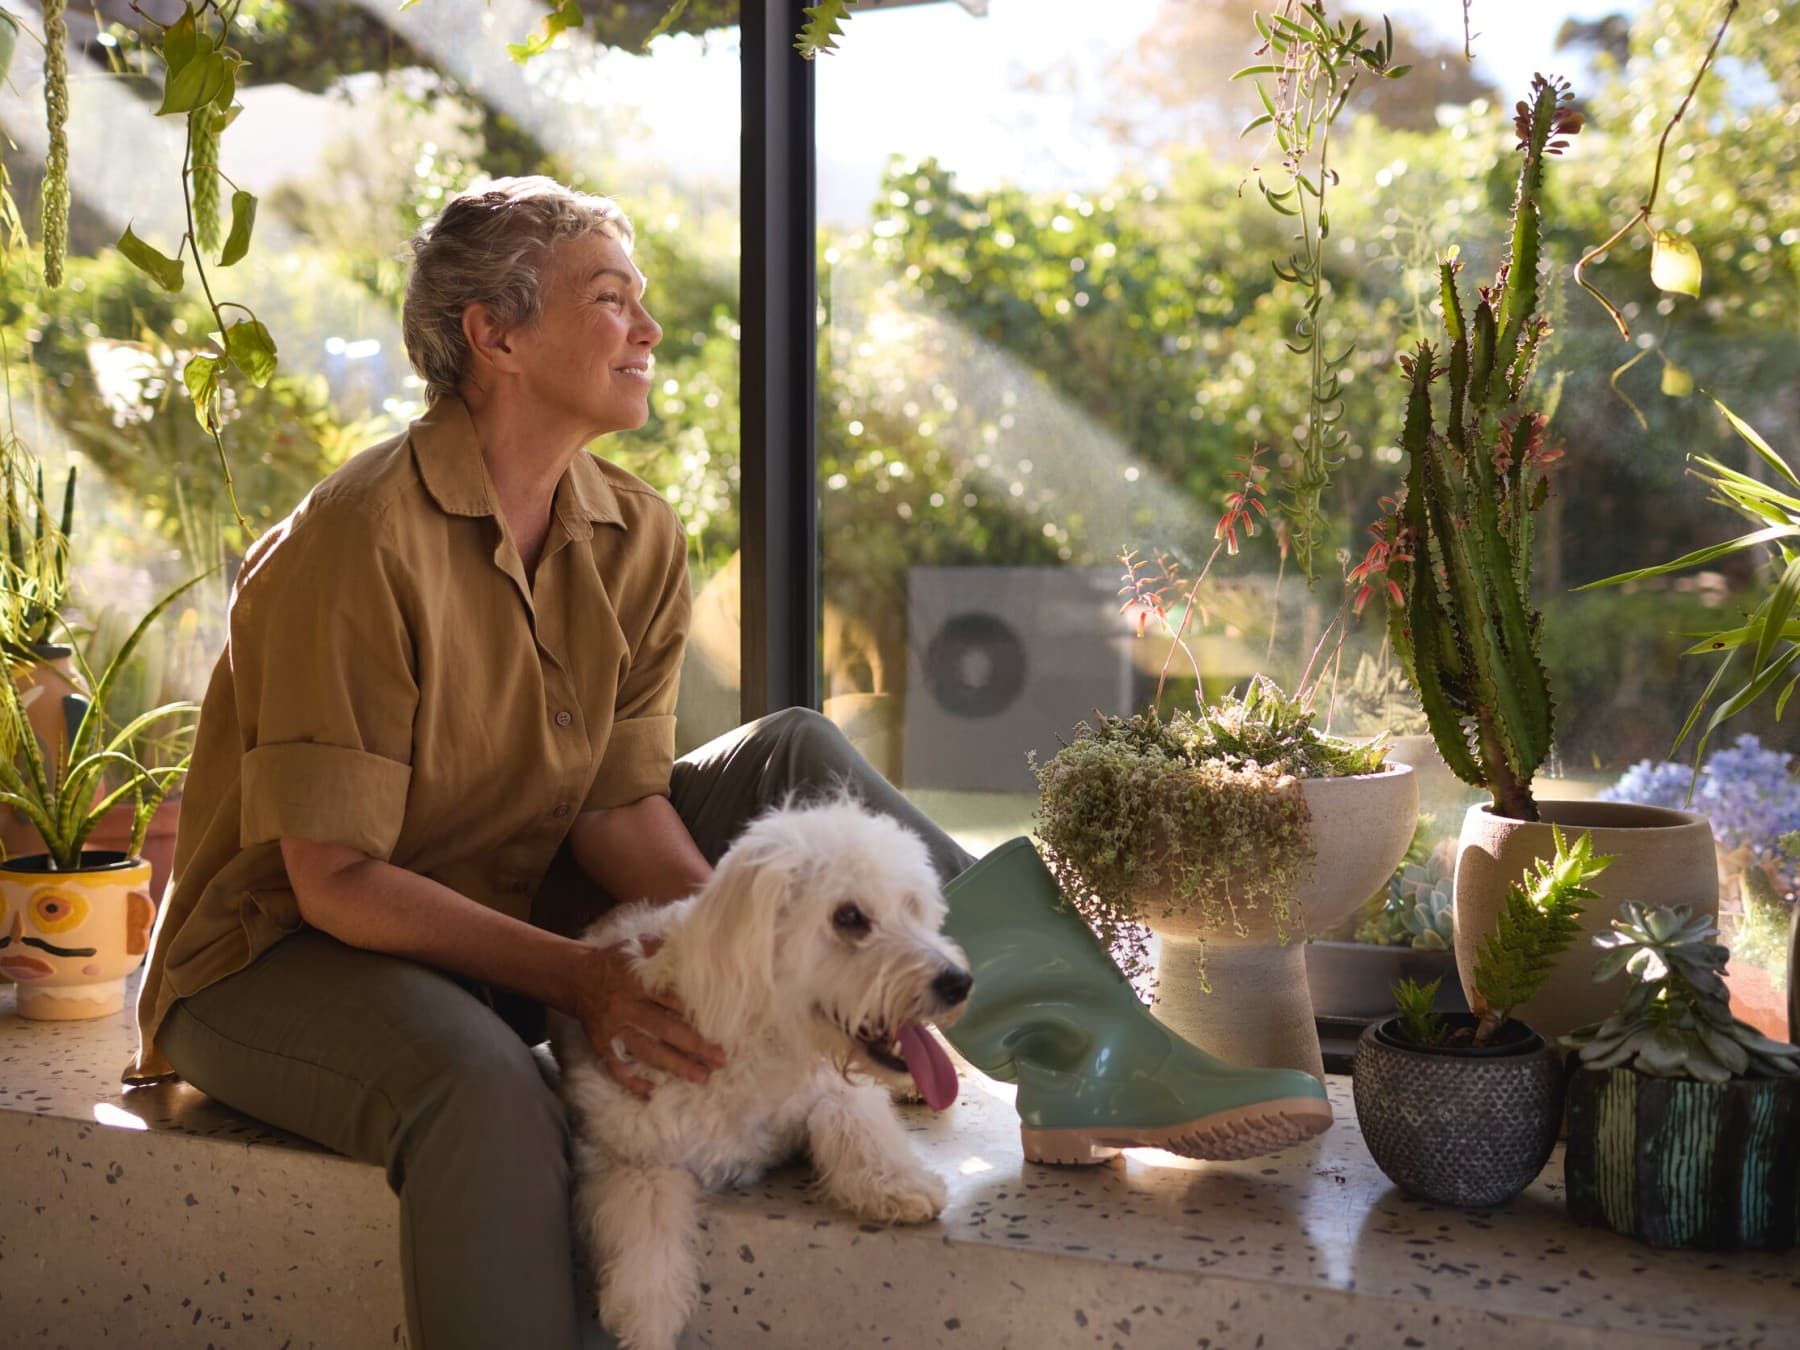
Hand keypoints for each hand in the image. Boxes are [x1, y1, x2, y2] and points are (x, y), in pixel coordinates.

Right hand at [574, 938, 725, 1098]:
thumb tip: (695, 942)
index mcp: (636, 982)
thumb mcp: (636, 945)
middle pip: (664, 1029)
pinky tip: (650, 1093)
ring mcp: (613, 1029)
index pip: (668, 999)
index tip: (718, 1023)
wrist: (575, 976)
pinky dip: (631, 1081)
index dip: (692, 1011)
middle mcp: (626, 1007)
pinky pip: (615, 1066)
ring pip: (646, 1051)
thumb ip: (662, 946)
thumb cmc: (614, 960)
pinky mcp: (601, 1044)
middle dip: (694, 1045)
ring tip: (701, 1077)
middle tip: (720, 1059)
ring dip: (674, 1066)